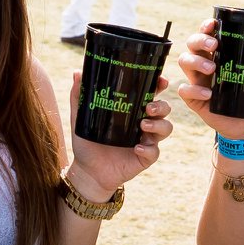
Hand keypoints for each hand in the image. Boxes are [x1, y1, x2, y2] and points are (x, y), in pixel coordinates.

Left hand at [63, 70, 173, 193]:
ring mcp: (146, 140)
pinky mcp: (145, 158)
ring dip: (158, 125)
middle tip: (148, 108)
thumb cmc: (87, 143)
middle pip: (164, 109)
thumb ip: (79, 97)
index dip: (160, 85)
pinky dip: (148, 149)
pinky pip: (155, 152)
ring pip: (166, 128)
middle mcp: (144, 123)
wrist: (87, 171)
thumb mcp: (80, 118)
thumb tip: (77, 73)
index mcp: (133, 111)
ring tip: (142, 126)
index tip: (161, 81)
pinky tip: (136, 148)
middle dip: (161, 106)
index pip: (151, 94)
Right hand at [175, 18, 243, 140]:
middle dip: (199, 40)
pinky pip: (185, 90)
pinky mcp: (195, 99)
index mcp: (220, 53)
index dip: (206, 26)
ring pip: (184, 62)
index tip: (212, 24)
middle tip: (214, 45)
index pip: (207, 34)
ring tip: (213, 68)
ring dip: (196, 61)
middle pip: (192, 44)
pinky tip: (208, 94)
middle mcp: (205, 63)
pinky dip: (193, 90)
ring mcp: (198, 80)